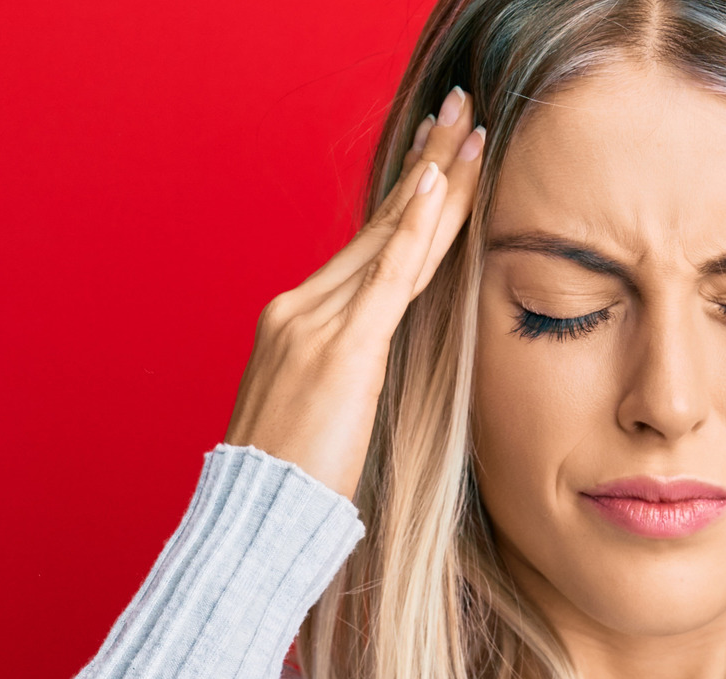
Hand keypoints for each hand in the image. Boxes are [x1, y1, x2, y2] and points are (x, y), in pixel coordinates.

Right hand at [223, 86, 484, 500]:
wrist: (255, 518)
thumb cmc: (291, 480)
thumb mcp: (320, 409)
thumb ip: (350, 369)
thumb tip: (379, 360)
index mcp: (297, 319)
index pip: (369, 246)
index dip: (409, 197)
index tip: (439, 154)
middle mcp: (302, 308)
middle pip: (382, 227)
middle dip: (429, 165)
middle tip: (462, 113)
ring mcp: (317, 324)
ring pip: (392, 239)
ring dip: (437, 180)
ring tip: (471, 131)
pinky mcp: (340, 350)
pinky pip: (385, 277)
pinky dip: (413, 229)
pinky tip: (437, 186)